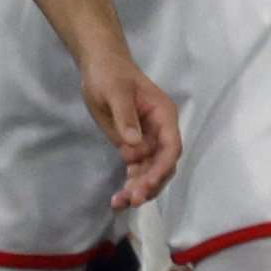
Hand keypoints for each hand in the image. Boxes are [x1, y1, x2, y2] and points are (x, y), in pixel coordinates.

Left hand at [81, 42, 181, 208]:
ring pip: (151, 170)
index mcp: (163, 115)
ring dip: (139, 188)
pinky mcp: (132, 145)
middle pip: (163, 163)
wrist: (100, 67)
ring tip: (120, 203)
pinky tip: (119, 197)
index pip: (171, 146)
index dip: (162, 167)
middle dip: (151, 183)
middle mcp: (160, 131)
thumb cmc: (110, 75)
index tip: (147, 184)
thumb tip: (133, 146)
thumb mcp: (115, 92)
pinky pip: (137, 169)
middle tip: (132, 200)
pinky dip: (130, 183)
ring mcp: (147, 139)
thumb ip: (125, 118)